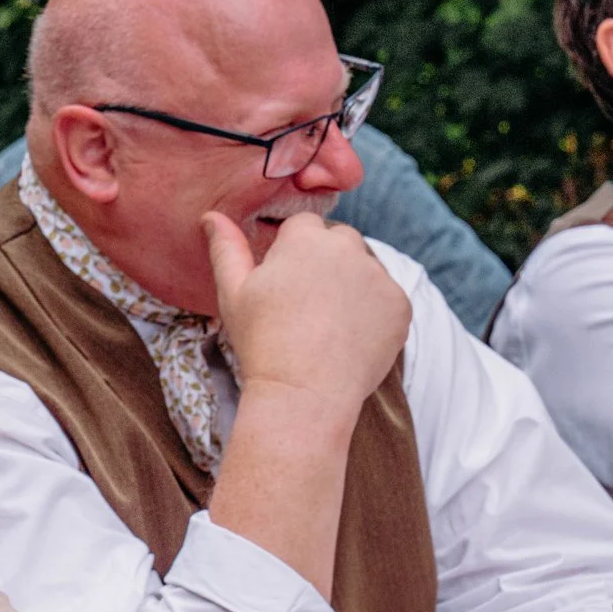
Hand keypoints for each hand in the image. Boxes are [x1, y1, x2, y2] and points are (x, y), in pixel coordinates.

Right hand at [203, 210, 406, 414]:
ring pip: (366, 269)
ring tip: (329, 325)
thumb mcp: (233, 293)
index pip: (304, 227)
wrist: (303, 395)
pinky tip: (351, 338)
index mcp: (305, 238)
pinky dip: (375, 313)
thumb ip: (226, 248)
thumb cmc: (261, 343)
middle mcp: (347, 248)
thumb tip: (212, 216)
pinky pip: (388, 298)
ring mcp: (379, 276)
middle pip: (340, 241)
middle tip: (308, 306)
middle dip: (327, 262)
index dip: (292, 253)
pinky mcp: (400, 305)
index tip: (285, 285)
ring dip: (353, 285)